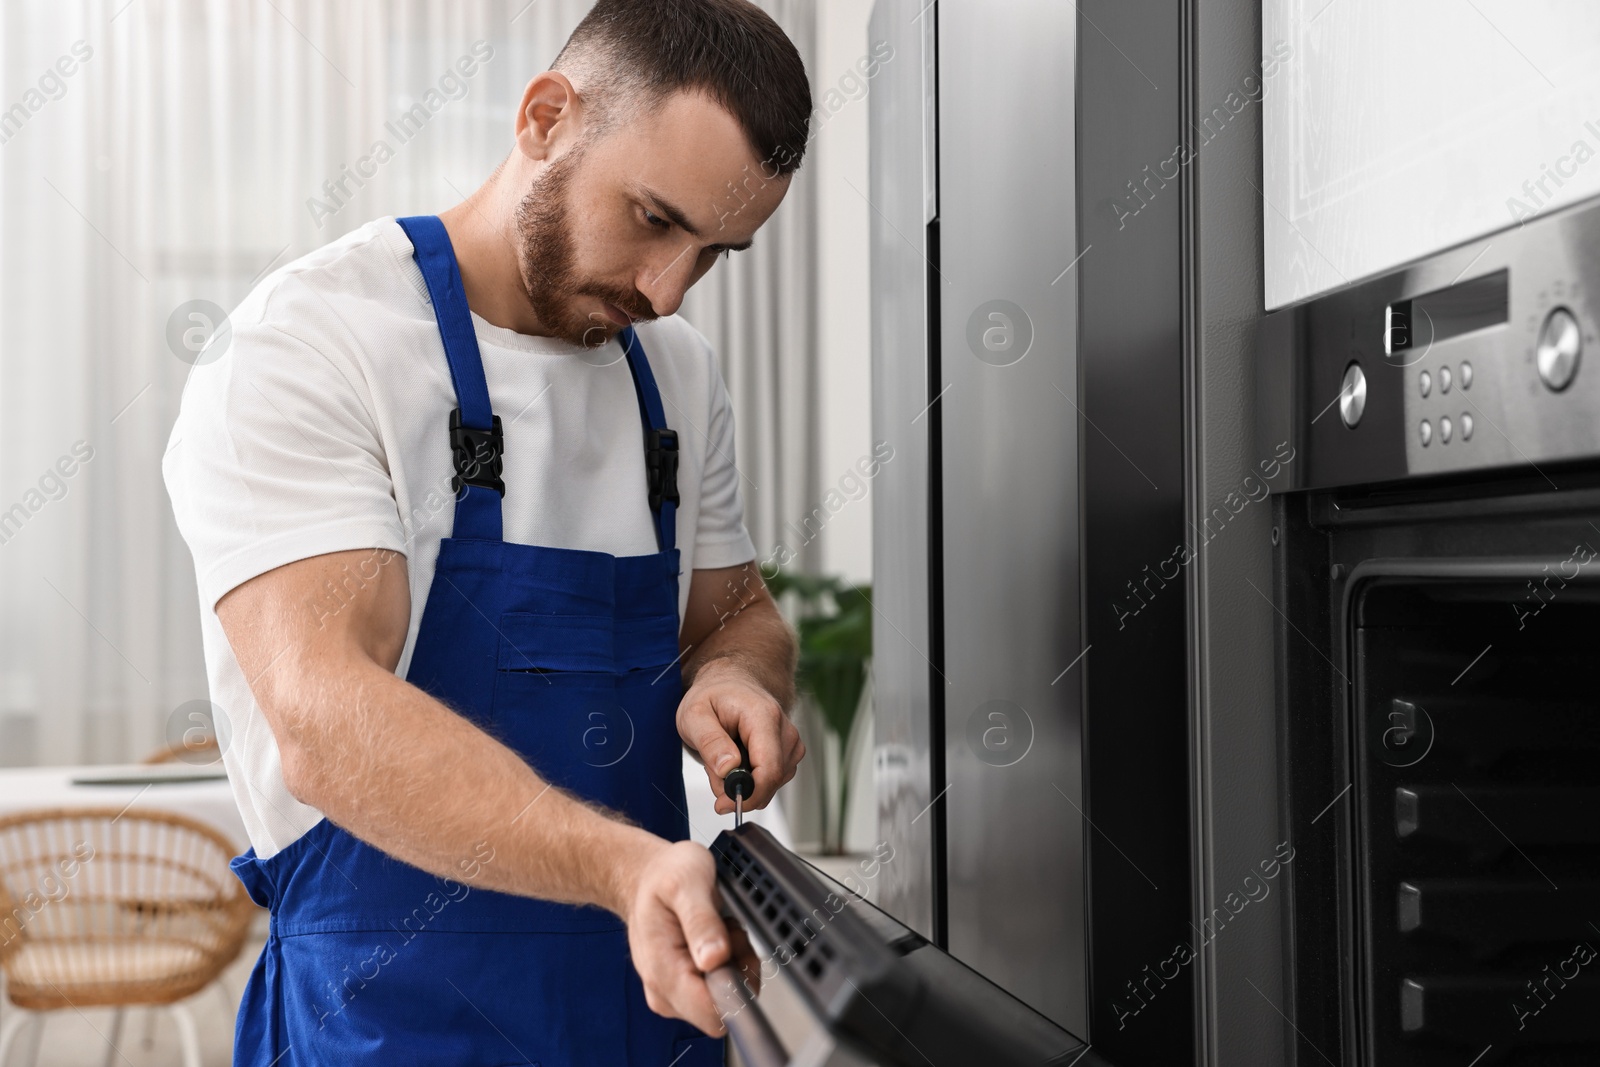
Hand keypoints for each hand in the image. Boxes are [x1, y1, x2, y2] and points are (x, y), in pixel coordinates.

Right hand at [619, 838, 759, 1034]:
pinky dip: (729, 965)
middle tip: (726, 932)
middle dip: (738, 971)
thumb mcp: (686, 884)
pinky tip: (716, 940)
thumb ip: (702, 922)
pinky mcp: (683, 991)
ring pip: (728, 1001)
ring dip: (735, 965)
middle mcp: (665, 993)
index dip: (737, 989)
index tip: (736, 953)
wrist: (644, 877)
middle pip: (725, 1009)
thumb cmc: (661, 877)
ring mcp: (674, 994)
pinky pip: (723, 990)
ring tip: (719, 931)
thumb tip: (715, 959)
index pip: (712, 1014)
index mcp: (664, 972)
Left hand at [678, 659, 803, 813]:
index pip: (770, 769)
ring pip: (772, 784)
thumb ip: (710, 742)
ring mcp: (791, 742)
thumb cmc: (712, 697)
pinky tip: (737, 761)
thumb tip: (728, 770)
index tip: (723, 803)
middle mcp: (785, 729)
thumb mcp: (694, 716)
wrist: (729, 683)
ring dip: (744, 783)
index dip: (749, 794)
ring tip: (722, 758)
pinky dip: (752, 780)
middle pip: (772, 780)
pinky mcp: (789, 753)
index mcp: (763, 717)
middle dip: (740, 788)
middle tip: (712, 771)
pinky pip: (773, 781)